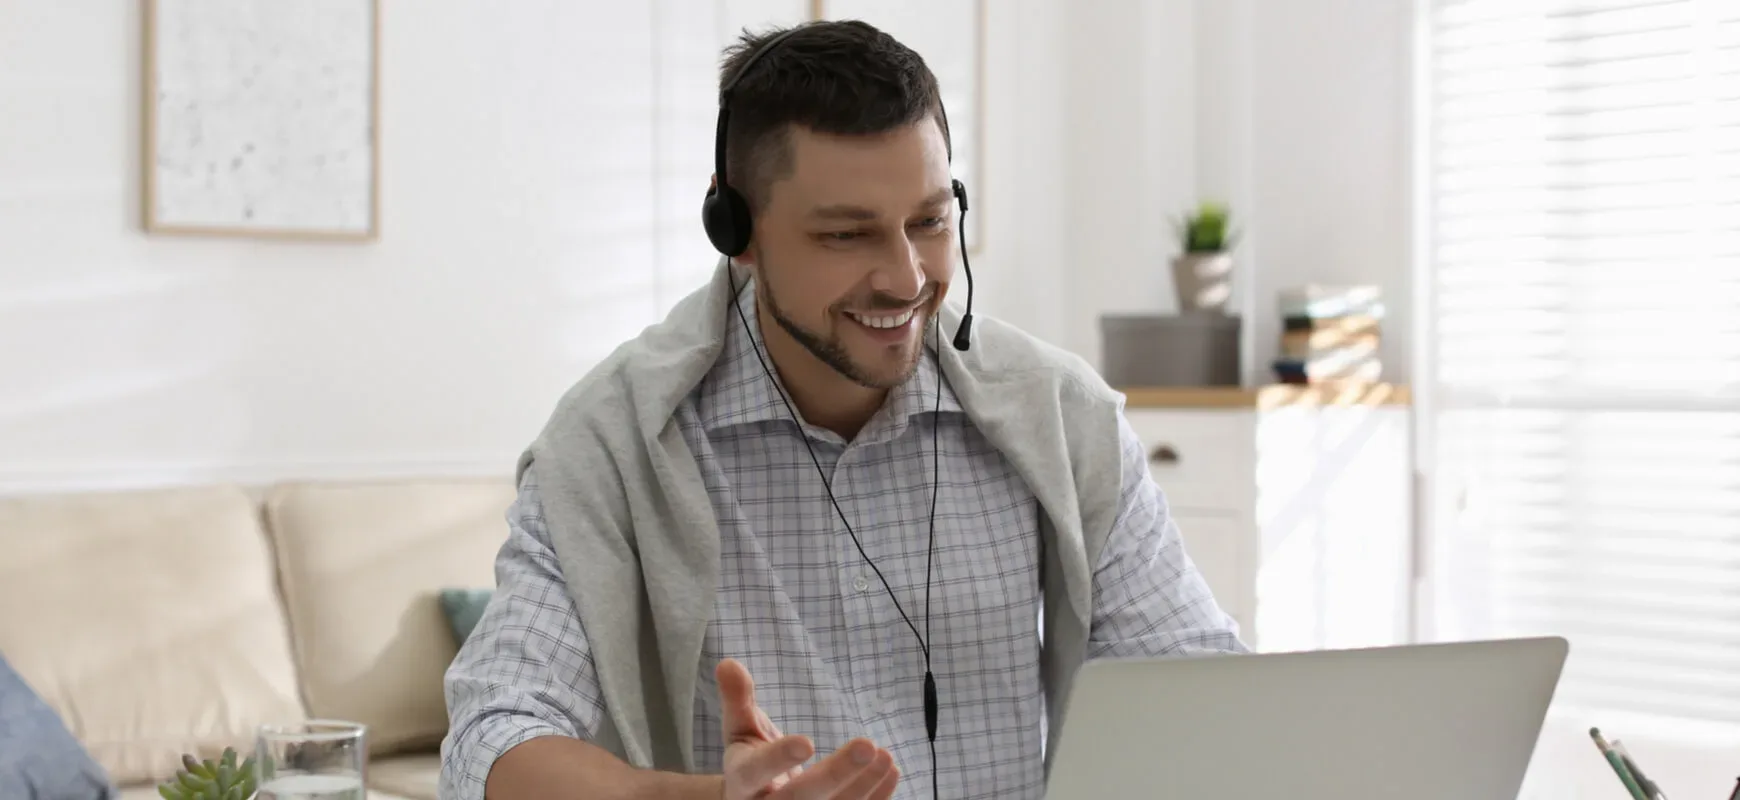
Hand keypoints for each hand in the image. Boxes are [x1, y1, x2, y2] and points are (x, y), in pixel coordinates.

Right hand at [716, 658, 899, 798]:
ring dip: (863, 785)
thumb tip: (728, 664)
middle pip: (800, 797)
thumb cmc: (751, 761)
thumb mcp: (740, 729)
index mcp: (741, 781)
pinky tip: (890, 771)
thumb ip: (737, 700)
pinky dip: (875, 798)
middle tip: (867, 745)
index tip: (807, 741)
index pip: (754, 772)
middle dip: (836, 774)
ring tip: (885, 756)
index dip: (778, 759)